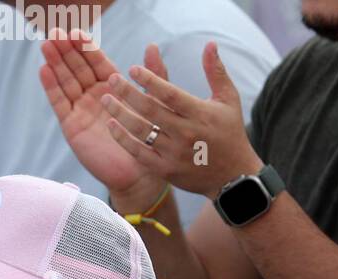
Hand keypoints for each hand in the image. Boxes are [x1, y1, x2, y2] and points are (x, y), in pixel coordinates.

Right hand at [40, 30, 168, 200]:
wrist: (137, 172)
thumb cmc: (148, 139)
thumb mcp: (155, 101)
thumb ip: (153, 74)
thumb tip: (152, 46)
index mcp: (113, 87)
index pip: (96, 61)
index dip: (85, 46)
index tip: (76, 30)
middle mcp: (94, 96)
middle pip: (77, 68)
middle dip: (66, 50)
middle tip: (55, 32)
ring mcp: (81, 110)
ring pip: (65, 82)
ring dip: (55, 63)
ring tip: (46, 45)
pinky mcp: (72, 126)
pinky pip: (60, 103)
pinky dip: (51, 87)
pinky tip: (44, 71)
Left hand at [100, 41, 261, 200]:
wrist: (232, 176)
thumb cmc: (229, 132)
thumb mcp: (228, 99)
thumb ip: (216, 72)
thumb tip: (210, 43)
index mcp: (200, 113)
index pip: (169, 94)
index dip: (150, 80)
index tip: (133, 69)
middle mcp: (185, 133)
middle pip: (150, 110)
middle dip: (128, 93)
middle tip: (111, 79)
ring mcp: (173, 153)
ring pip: (141, 131)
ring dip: (120, 114)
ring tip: (106, 100)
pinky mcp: (165, 170)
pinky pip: (139, 152)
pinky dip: (124, 139)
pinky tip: (112, 125)